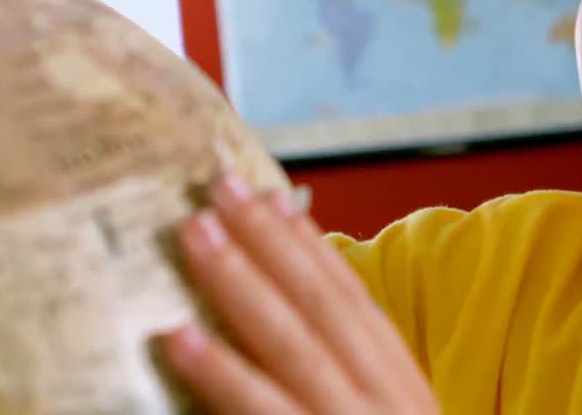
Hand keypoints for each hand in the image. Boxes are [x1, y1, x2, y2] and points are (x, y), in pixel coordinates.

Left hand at [161, 167, 440, 414]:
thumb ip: (344, 379)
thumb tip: (278, 314)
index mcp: (402, 387)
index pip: (352, 301)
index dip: (310, 246)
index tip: (271, 195)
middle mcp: (385, 402)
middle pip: (322, 307)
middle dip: (269, 240)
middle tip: (218, 188)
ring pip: (292, 343)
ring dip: (239, 282)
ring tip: (194, 234)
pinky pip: (262, 410)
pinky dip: (221, 371)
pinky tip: (179, 336)